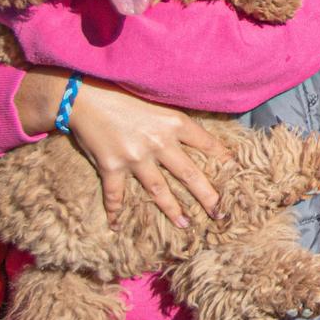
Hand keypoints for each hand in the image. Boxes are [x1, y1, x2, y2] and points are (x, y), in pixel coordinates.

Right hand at [60, 79, 231, 227]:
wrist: (84, 96)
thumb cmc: (123, 93)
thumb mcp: (157, 101)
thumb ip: (174, 121)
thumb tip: (195, 134)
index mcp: (173, 122)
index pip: (206, 143)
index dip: (223, 157)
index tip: (236, 171)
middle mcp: (158, 142)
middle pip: (189, 174)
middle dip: (207, 196)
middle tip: (220, 214)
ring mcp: (135, 157)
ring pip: (159, 189)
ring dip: (173, 209)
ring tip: (185, 224)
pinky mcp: (111, 166)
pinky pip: (115, 194)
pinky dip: (115, 211)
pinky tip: (116, 226)